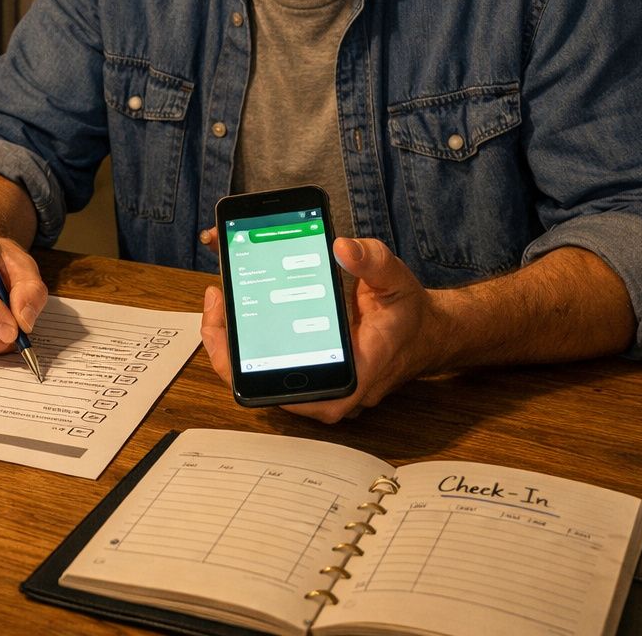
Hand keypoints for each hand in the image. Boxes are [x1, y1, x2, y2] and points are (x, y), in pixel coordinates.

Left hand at [199, 237, 443, 423]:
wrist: (424, 333)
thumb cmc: (409, 314)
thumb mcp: (396, 280)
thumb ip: (373, 262)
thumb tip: (342, 247)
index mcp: (351, 378)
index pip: (282, 389)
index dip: (243, 361)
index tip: (228, 319)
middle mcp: (330, 393)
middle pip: (260, 382)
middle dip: (227, 345)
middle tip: (217, 299)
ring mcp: (318, 388)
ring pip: (261, 376)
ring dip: (234, 341)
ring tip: (220, 300)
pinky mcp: (311, 377)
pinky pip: (271, 366)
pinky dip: (250, 339)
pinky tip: (238, 308)